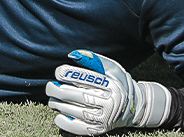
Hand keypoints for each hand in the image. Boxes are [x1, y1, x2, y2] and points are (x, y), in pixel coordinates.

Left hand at [47, 50, 169, 134]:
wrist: (134, 107)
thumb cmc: (118, 83)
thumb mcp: (111, 68)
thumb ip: (93, 60)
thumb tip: (73, 55)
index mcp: (111, 85)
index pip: (86, 79)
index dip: (69, 75)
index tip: (59, 72)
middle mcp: (109, 102)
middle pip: (77, 96)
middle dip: (59, 91)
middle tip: (50, 87)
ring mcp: (104, 118)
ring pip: (75, 112)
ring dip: (59, 106)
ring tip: (52, 100)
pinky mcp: (99, 129)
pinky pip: (78, 128)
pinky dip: (65, 123)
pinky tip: (58, 116)